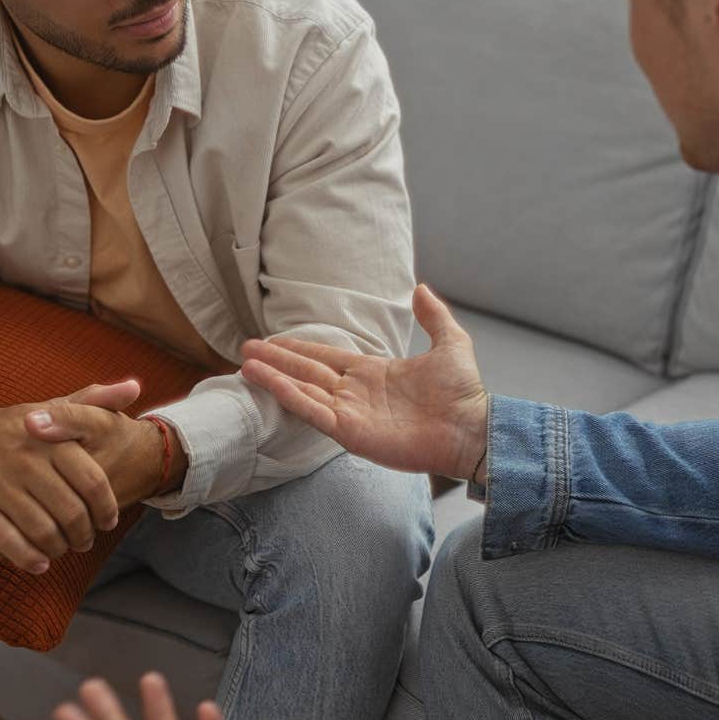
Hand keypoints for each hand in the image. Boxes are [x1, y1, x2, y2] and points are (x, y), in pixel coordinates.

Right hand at [0, 379, 147, 573]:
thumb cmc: (12, 426)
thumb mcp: (53, 406)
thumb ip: (95, 400)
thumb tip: (134, 388)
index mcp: (51, 441)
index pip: (93, 483)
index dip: (106, 508)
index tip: (109, 521)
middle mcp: (27, 462)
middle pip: (71, 513)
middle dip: (83, 534)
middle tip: (85, 541)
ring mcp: (0, 486)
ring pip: (43, 532)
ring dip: (58, 548)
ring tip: (63, 549)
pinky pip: (8, 542)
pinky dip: (28, 558)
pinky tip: (38, 562)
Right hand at [238, 284, 489, 481]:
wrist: (472, 427)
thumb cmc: (464, 392)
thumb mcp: (450, 342)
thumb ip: (433, 316)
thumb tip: (421, 288)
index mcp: (373, 373)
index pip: (327, 358)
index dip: (300, 349)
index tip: (274, 341)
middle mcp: (356, 392)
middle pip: (307, 372)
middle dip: (278, 360)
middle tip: (247, 349)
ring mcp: (351, 413)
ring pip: (303, 390)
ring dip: (275, 376)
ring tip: (246, 365)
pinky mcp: (350, 431)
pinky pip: (313, 411)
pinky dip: (289, 396)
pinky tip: (269, 381)